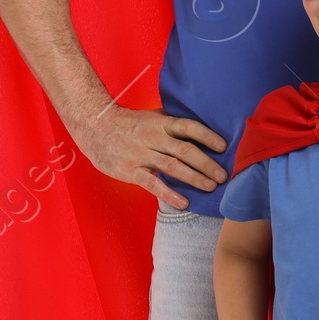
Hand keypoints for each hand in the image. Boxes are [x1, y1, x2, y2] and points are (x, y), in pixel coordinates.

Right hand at [76, 104, 226, 206]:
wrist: (94, 126)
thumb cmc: (129, 123)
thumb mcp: (152, 117)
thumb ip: (173, 123)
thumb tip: (202, 131)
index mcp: (161, 123)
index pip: (188, 127)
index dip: (207, 136)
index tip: (224, 147)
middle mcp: (153, 137)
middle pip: (185, 150)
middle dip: (207, 164)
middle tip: (224, 176)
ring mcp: (141, 155)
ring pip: (172, 167)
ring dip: (194, 178)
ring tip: (211, 187)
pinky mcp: (130, 171)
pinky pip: (152, 184)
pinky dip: (169, 193)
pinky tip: (184, 202)